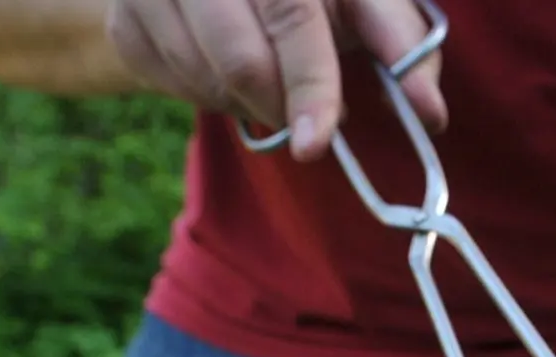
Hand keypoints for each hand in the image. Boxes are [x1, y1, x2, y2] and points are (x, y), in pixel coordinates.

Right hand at [106, 0, 447, 161]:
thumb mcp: (364, 1)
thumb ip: (403, 49)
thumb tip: (431, 113)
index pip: (292, 16)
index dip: (309, 85)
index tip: (316, 143)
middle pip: (238, 59)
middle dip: (280, 105)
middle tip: (305, 118)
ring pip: (202, 78)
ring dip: (247, 103)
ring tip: (269, 80)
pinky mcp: (125, 18)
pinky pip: (167, 83)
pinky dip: (207, 95)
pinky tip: (225, 70)